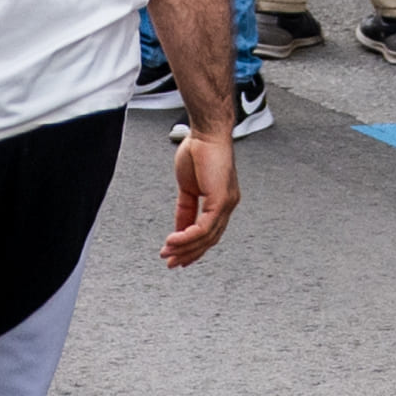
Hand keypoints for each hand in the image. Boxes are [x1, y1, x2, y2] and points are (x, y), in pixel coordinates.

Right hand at [163, 123, 238, 266]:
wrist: (206, 133)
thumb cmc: (199, 150)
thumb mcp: (188, 187)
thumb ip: (185, 208)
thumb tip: (179, 228)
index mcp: (221, 201)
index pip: (209, 232)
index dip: (193, 247)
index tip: (177, 255)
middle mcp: (227, 205)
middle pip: (209, 239)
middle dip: (188, 253)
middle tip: (170, 262)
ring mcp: (227, 203)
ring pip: (206, 237)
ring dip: (184, 247)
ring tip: (167, 252)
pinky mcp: (221, 200)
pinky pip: (204, 227)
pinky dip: (187, 236)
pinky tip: (173, 240)